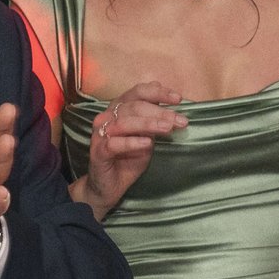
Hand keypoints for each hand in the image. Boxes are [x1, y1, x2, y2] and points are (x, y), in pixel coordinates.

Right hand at [75, 80, 185, 219]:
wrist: (110, 185)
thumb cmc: (129, 158)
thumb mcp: (147, 135)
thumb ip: (154, 118)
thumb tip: (168, 98)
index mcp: (119, 108)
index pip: (138, 92)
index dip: (158, 92)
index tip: (178, 99)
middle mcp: (107, 116)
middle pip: (135, 106)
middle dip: (160, 112)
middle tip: (180, 121)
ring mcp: (101, 133)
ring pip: (125, 122)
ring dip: (149, 124)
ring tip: (167, 129)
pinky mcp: (98, 151)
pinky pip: (114, 143)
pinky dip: (132, 142)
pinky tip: (147, 143)